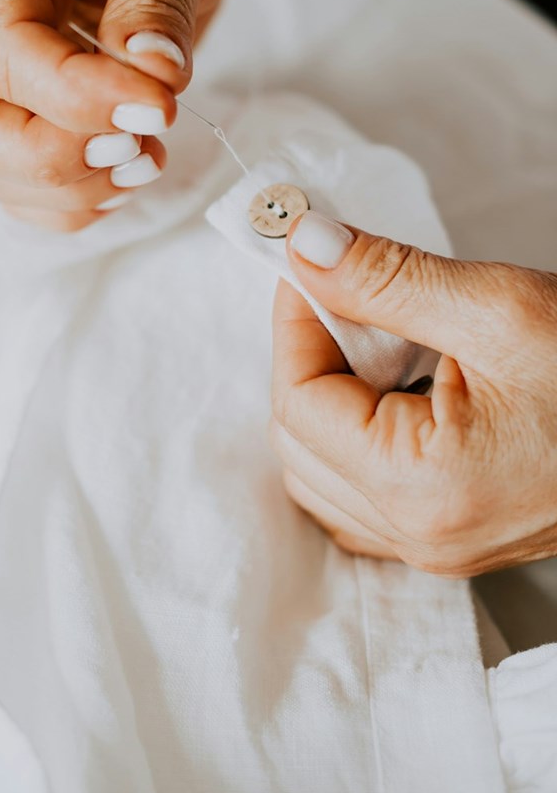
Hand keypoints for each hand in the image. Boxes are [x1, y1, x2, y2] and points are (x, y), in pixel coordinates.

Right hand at [0, 0, 244, 230]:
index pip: (5, 51)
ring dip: (76, 186)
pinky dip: (81, 200)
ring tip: (150, 151)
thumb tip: (150, 76)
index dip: (77, 97)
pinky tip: (131, 165)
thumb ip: (157, 1)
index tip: (157, 106)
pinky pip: (29, 191)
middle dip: (51, 158)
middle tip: (137, 145)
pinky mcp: (30, 115)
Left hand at [271, 212, 556, 576]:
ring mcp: (439, 545)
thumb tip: (303, 246)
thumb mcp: (499, 308)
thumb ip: (385, 279)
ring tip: (380, 335)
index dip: (293, 323)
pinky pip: (363, 494)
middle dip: (309, 356)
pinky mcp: (456, 534)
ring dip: (331, 394)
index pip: (299, 403)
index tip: (306, 263)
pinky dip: (357, 432)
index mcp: (423, 489)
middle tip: (343, 290)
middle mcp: (422, 536)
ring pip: (322, 471)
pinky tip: (398, 383)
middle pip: (301, 441)